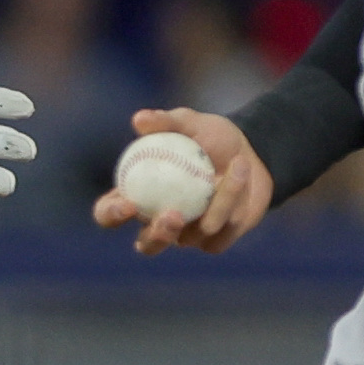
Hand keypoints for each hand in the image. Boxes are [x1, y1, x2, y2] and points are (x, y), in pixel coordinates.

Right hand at [93, 107, 272, 255]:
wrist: (254, 151)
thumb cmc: (212, 137)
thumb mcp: (190, 123)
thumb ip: (165, 122)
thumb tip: (139, 119)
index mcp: (137, 197)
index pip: (109, 213)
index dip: (111, 214)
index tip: (128, 203)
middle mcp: (158, 221)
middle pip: (147, 244)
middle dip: (156, 236)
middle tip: (173, 215)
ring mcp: (188, 236)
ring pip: (195, 234)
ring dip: (219, 200)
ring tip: (237, 163)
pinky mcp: (217, 242)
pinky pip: (223, 232)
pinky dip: (234, 199)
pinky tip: (242, 174)